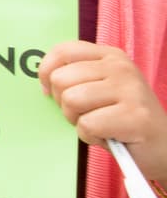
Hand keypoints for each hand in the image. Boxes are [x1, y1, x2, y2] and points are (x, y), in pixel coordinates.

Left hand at [39, 41, 166, 180]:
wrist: (165, 146)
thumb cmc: (123, 118)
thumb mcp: (100, 88)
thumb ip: (76, 77)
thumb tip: (43, 81)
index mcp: (110, 55)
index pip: (63, 51)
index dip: (47, 72)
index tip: (50, 91)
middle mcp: (121, 67)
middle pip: (61, 79)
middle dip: (64, 103)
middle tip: (86, 114)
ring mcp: (130, 89)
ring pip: (71, 100)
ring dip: (77, 120)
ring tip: (98, 124)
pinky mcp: (135, 116)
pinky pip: (87, 124)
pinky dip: (91, 136)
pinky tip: (109, 136)